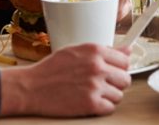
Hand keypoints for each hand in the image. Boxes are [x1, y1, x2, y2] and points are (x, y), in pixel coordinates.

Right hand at [0, 44, 131, 116]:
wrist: (31, 87)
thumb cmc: (52, 69)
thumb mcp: (77, 51)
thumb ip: (105, 51)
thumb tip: (128, 50)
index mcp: (95, 50)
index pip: (125, 61)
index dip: (118, 68)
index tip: (110, 72)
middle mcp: (97, 67)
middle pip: (125, 79)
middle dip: (115, 84)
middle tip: (101, 85)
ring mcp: (94, 86)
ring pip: (119, 95)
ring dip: (108, 97)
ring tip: (93, 94)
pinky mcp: (90, 104)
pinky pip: (110, 108)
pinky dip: (102, 108)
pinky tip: (90, 103)